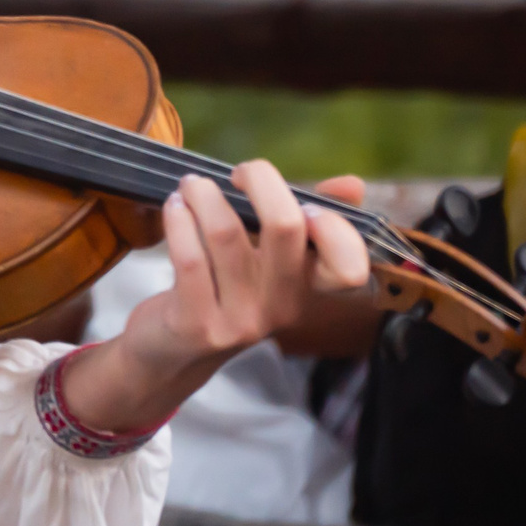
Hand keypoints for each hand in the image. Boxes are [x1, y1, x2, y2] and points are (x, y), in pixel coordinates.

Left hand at [61, 161, 372, 433]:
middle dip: (261, 181)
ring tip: (192, 185)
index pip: (348, 268)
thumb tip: (353, 183)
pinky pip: (189, 258)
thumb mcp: (266, 260)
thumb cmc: (222, 290)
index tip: (305, 202)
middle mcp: (280, 306)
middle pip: (285, 227)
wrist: (172, 352)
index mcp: (306, 288)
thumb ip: (305, 218)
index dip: (335, 228)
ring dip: (204, 196)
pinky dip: (179, 220)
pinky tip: (174, 207)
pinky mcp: (196, 323)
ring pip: (227, 234)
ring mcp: (240, 319)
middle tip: (240, 172)